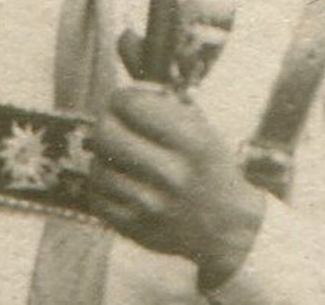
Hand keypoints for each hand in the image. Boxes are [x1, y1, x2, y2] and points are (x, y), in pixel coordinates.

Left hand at [88, 86, 264, 287]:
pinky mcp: (136, 230)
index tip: (128, 101)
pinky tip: (117, 178)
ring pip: (97, 167)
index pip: (132, 104)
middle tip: (113, 122)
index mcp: (192, 143)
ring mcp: (152, 205)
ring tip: (118, 153)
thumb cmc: (210, 167)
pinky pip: (97, 198)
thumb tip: (126, 94)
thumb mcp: (204, 130)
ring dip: (103, 155)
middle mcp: (171, 174)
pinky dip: (102, 185)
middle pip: (106, 133)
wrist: (227, 227)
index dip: (124, 96)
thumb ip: (167, 108)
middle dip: (106, 120)